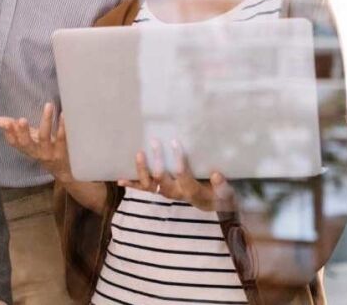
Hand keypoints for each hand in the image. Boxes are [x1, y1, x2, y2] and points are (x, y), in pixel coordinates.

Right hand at [0, 103, 72, 182]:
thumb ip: (14, 129)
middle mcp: (36, 152)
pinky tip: (63, 114)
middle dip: (23, 132)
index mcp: (27, 149)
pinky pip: (62, 138)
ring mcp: (50, 152)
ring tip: (48, 106)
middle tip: (21, 120)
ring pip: (45, 137)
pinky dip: (62, 126)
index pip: (14, 142)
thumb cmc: (44, 149)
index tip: (4, 122)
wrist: (64, 170)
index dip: (9, 133)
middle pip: (26, 143)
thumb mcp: (30, 140)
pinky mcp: (63, 150)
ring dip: (46, 121)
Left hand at [119, 140, 235, 211]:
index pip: (182, 175)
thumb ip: (222, 185)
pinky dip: (132, 185)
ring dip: (142, 171)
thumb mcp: (226, 192)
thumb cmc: (219, 194)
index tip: (175, 141)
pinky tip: (120, 180)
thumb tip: (216, 174)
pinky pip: (145, 189)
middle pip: (162, 180)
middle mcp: (176, 193)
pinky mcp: (161, 191)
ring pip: (150, 185)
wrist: (211, 204)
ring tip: (138, 154)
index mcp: (191, 191)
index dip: (178, 159)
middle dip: (157, 162)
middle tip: (155, 142)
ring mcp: (166, 192)